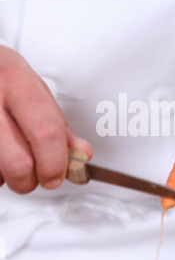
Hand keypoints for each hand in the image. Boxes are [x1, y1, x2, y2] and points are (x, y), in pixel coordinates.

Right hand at [0, 46, 92, 192]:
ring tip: (11, 158)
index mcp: (17, 82)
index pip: (45, 132)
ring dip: (9, 178)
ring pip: (0, 173)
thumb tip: (82, 154)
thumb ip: (58, 126)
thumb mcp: (34, 91)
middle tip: (35, 175)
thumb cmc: (5, 79)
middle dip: (31, 180)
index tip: (57, 175)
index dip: (55, 162)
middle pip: (19, 163)